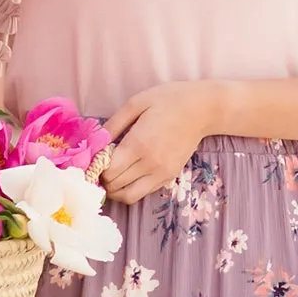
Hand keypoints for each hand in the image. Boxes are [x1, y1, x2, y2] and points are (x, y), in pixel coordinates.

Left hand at [99, 83, 222, 203]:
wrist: (203, 109)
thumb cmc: (169, 100)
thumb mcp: (137, 103)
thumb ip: (113, 124)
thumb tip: (94, 142)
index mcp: (138, 144)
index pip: (108, 172)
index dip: (95, 168)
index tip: (94, 159)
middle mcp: (150, 164)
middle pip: (115, 186)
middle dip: (102, 179)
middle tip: (100, 166)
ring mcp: (161, 173)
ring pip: (128, 196)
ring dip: (115, 190)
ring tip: (112, 175)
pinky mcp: (169, 177)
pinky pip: (143, 193)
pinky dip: (130, 188)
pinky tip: (129, 174)